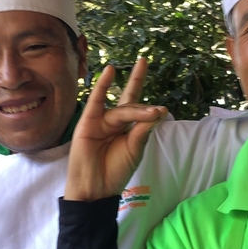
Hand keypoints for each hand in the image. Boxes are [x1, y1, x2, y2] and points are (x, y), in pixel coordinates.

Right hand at [64, 58, 166, 200]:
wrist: (96, 188)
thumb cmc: (115, 171)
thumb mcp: (135, 149)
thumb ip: (143, 130)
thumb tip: (159, 110)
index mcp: (127, 128)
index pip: (137, 105)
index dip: (143, 90)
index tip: (147, 67)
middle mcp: (114, 121)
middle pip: (130, 100)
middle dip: (137, 80)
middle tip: (144, 60)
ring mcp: (101, 121)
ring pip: (123, 110)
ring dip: (139, 110)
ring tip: (154, 113)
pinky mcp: (88, 122)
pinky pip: (96, 101)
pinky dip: (103, 86)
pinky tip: (110, 71)